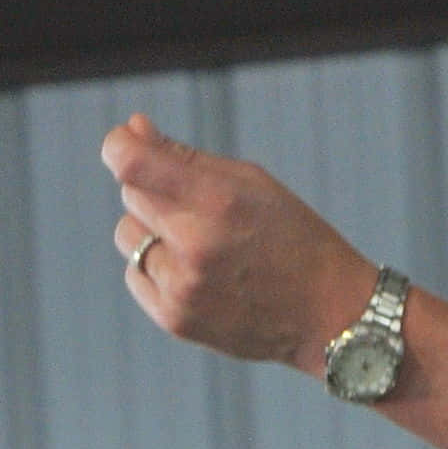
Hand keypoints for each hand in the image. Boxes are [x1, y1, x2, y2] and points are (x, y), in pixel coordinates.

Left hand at [102, 112, 374, 373]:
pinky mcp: (174, 318)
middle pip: (131, 194)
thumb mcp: (254, 183)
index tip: (125, 141)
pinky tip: (196, 271)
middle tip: (200, 204)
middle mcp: (196, 244)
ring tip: (201, 242)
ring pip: (127, 235)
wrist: (328, 314)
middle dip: (155, 189)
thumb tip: (131, 130)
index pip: (132, 163)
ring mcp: (182, 286)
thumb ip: (186, 157)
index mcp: (220, 201)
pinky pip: (135, 274)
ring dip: (153, 230)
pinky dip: (156, 266)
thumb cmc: (294, 238)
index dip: (119, 145)